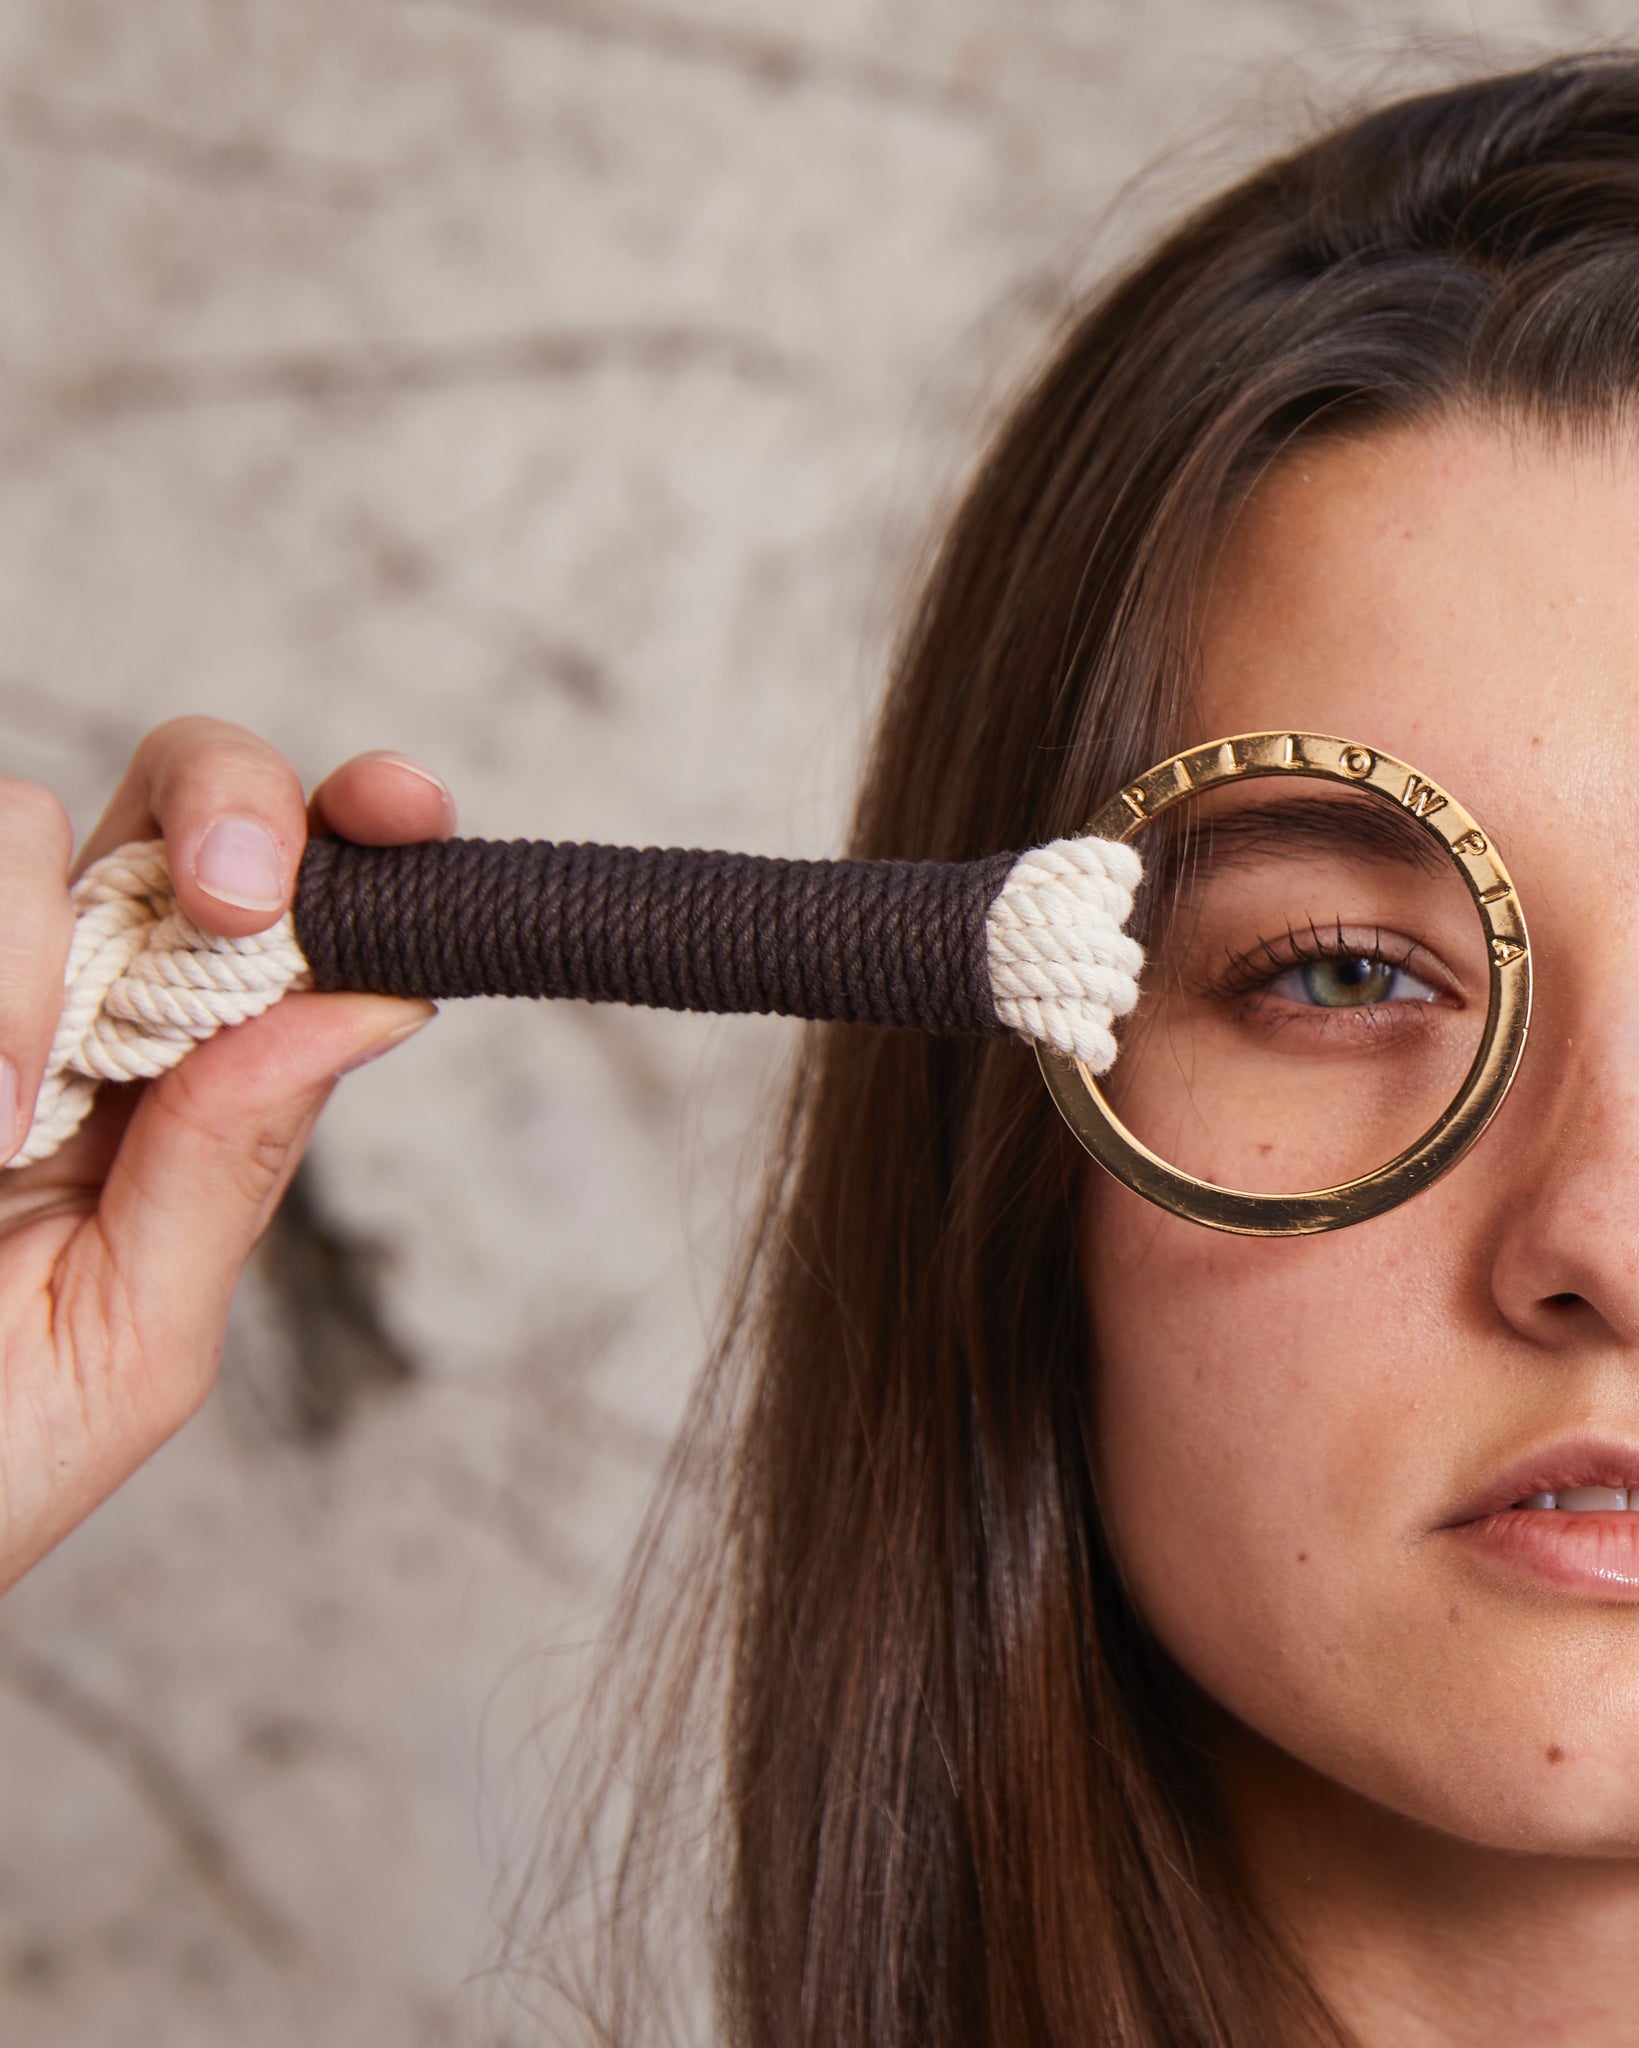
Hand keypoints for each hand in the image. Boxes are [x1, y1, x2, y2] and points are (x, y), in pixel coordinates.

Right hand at [0, 716, 450, 1593]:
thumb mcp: (129, 1336)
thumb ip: (234, 1162)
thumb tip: (384, 1004)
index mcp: (180, 1079)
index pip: (292, 911)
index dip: (355, 829)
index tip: (405, 812)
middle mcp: (73, 998)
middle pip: (179, 794)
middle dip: (232, 803)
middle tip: (234, 905)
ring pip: (22, 822)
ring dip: (30, 956)